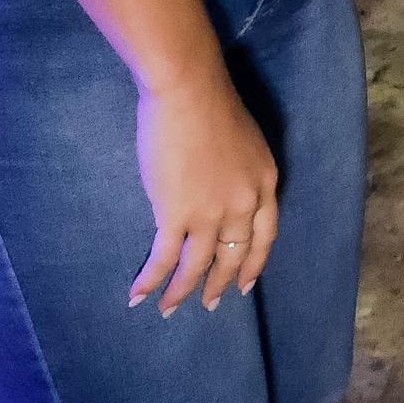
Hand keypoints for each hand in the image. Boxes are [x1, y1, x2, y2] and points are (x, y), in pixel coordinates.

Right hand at [130, 69, 279, 314]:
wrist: (189, 92)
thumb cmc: (211, 104)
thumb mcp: (244, 143)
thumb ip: (237, 172)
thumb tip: (218, 188)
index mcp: (264, 183)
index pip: (264, 236)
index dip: (254, 263)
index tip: (245, 285)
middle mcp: (244, 205)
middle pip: (233, 256)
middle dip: (219, 284)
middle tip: (209, 304)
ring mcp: (211, 213)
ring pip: (198, 265)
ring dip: (182, 292)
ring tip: (170, 310)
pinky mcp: (177, 214)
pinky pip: (165, 258)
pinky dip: (151, 280)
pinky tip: (139, 296)